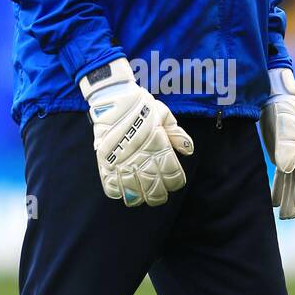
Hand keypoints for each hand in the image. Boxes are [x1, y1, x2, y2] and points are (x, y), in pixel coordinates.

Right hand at [80, 58, 193, 206]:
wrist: (114, 97)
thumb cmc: (141, 105)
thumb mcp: (165, 115)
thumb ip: (177, 134)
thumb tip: (189, 150)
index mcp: (159, 147)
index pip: (173, 176)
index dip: (176, 183)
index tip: (174, 181)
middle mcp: (142, 157)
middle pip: (154, 189)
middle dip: (159, 196)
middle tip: (159, 195)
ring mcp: (122, 161)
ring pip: (134, 192)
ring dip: (140, 198)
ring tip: (142, 197)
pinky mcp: (106, 162)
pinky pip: (111, 186)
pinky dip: (118, 192)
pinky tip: (123, 191)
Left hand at [260, 67, 294, 219]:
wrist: (273, 96)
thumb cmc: (280, 110)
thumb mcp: (283, 125)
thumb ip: (285, 146)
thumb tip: (288, 168)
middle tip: (288, 217)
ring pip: (294, 181)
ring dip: (290, 199)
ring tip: (283, 216)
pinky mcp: (284, 155)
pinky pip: (284, 177)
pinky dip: (280, 189)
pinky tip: (273, 202)